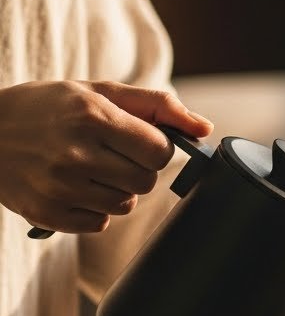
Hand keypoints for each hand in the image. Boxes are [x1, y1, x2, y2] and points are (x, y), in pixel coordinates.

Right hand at [0, 79, 211, 233]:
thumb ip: (155, 105)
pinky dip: (94, 210)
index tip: (139, 141)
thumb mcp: (96, 91)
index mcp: (91, 116)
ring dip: (116, 190)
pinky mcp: (49, 214)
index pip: (160, 150)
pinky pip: (100, 224)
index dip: (156, 147)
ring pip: (125, 205)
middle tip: (111, 154)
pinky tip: (73, 188)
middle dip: (137, 169)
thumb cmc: (47, 107)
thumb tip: (205, 129)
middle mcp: (76, 153)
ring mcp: (60, 187)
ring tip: (88, 169)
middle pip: (146, 181)